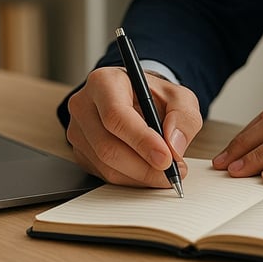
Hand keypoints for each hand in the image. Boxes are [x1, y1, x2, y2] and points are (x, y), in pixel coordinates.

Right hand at [65, 67, 202, 186]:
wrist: (137, 100)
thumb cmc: (154, 96)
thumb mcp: (179, 97)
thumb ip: (184, 117)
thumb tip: (173, 145)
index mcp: (104, 82)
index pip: (116, 115)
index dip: (141, 140)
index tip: (166, 158)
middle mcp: (84, 105)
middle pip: (107, 146)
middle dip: (144, 166)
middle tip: (172, 172)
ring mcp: (78, 131)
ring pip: (106, 165)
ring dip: (139, 176)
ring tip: (165, 173)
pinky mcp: (80, 152)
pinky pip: (103, 175)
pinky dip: (130, 179)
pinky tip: (147, 172)